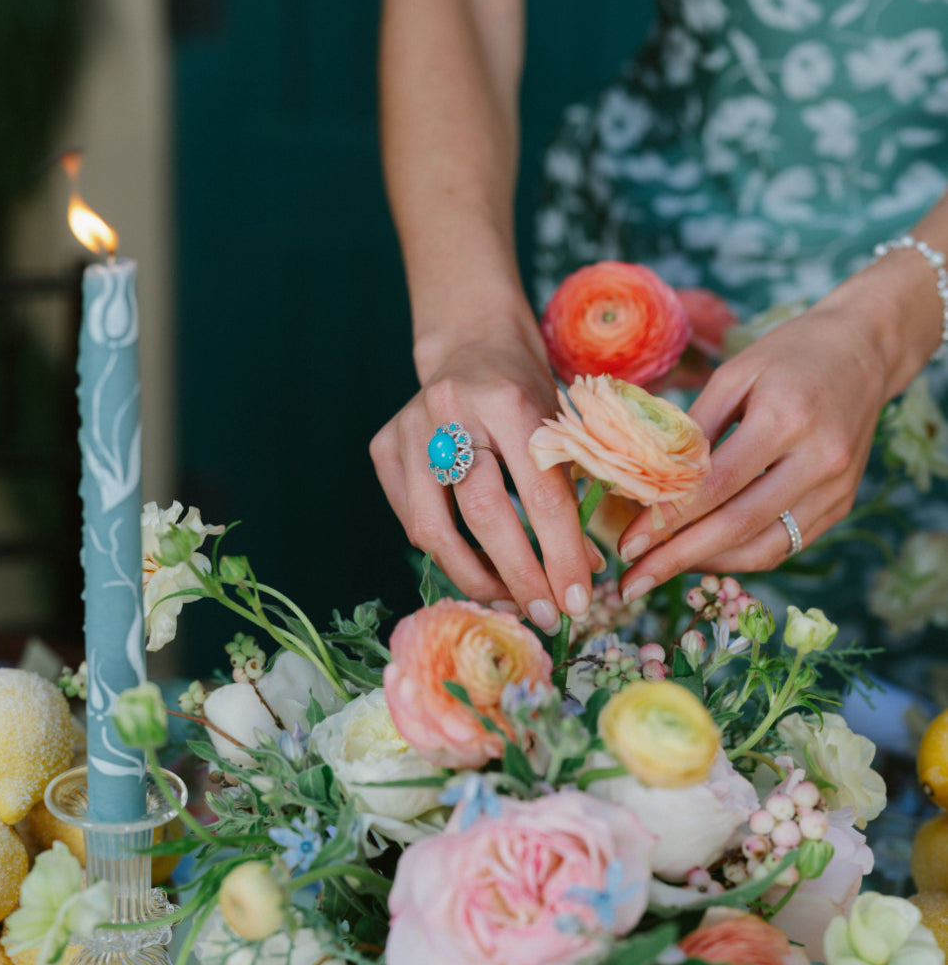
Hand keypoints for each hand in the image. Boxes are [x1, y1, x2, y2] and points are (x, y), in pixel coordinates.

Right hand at [371, 328, 604, 632]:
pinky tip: (475, 564)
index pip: (540, 492)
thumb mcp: (559, 429)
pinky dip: (446, 552)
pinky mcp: (383, 448)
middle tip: (545, 617)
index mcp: (509, 400)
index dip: (561, 554)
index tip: (578, 602)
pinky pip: (412, 521)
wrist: (472, 346)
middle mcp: (451, 411)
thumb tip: (581, 577)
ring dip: (474, 576)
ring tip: (508, 600)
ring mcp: (408, 430)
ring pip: (432, 529)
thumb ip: (570, 496)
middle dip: (518, 576)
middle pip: (482, 514)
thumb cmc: (527, 393)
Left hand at [616, 293, 897, 599]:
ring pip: (763, 548)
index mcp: (787, 418)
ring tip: (662, 570)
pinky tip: (702, 555)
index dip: (668, 520)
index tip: (627, 545)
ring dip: (707, 566)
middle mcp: (819, 460)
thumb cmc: (789, 356)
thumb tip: (646, 484)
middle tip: (634, 582)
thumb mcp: (735, 374)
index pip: (716, 485)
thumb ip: (694, 429)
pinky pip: (783, 546)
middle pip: (739, 526)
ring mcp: (836, 490)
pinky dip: (738, 557)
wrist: (864, 351)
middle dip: (678, 559)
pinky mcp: (841, 506)